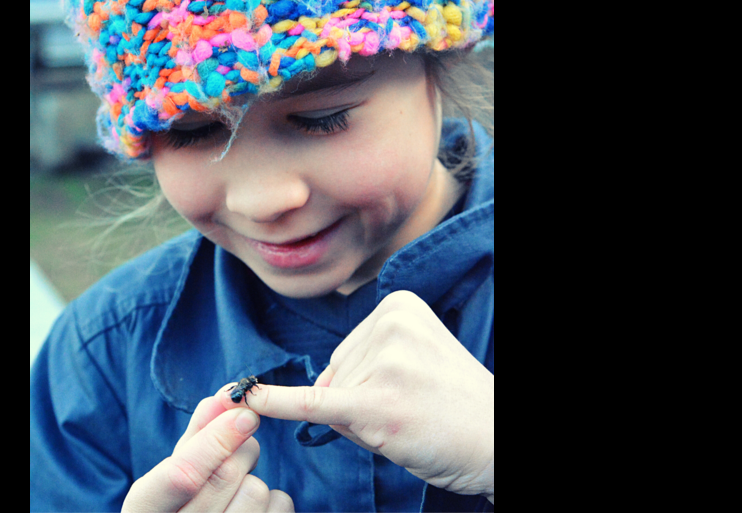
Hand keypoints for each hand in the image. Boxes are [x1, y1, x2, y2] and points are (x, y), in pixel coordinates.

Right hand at [122, 390, 294, 511]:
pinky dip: (273, 501)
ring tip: (235, 495)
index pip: (183, 475)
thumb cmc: (176, 503)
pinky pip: (280, 505)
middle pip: (226, 474)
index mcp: (145, 509)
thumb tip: (222, 397)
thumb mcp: (170, 472)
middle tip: (233, 456)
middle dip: (238, 452)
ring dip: (253, 480)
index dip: (215, 442)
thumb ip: (195, 436)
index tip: (244, 414)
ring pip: (256, 490)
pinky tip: (252, 511)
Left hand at [237, 291, 493, 502]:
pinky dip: (277, 403)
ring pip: (334, 399)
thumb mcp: (414, 360)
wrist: (500, 442)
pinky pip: (314, 403)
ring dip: (361, 423)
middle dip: (361, 402)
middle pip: (338, 373)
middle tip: (413, 411)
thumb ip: (359, 363)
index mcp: (398, 305)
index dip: (366, 382)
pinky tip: (246, 398)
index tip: (412, 389)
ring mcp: (385, 363)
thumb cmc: (457, 407)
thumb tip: (305, 388)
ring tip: (411, 421)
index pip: (348, 350)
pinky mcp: (376, 403)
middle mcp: (390, 324)